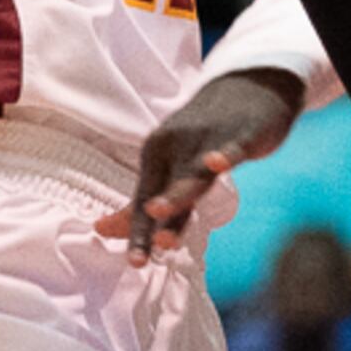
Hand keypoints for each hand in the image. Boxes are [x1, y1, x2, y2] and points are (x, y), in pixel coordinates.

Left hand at [97, 70, 299, 257]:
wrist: (248, 88)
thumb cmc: (205, 135)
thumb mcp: (174, 164)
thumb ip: (147, 200)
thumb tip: (102, 230)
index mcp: (157, 154)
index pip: (143, 199)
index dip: (137, 231)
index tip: (134, 263)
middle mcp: (176, 146)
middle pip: (162, 191)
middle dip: (149, 222)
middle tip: (140, 255)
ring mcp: (207, 138)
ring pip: (191, 174)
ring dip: (176, 193)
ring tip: (158, 212)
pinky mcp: (240, 133)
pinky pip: (230, 147)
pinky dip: (222, 156)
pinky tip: (216, 163)